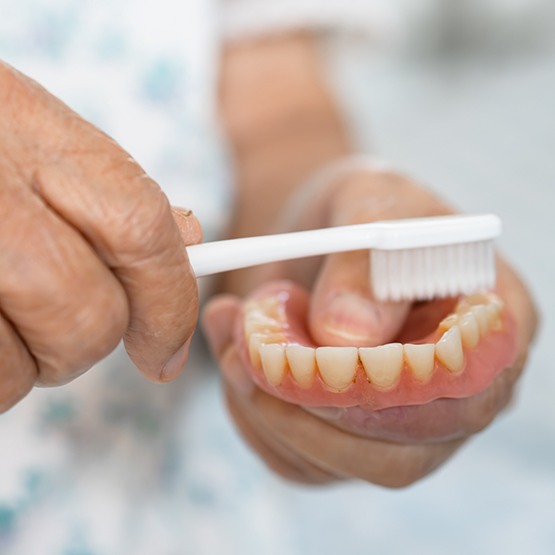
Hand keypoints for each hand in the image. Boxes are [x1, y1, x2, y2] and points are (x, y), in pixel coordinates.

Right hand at [0, 62, 200, 411]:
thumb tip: (188, 240)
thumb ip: (111, 191)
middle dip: (86, 344)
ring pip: (23, 368)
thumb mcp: (32, 134)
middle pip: (92, 317)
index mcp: (36, 133)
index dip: (170, 306)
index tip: (166, 352)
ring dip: (23, 364)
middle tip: (56, 331)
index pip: (143, 230)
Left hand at [202, 169, 537, 485]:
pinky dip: (250, 415)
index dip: (397, 392)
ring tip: (233, 331)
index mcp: (488, 330)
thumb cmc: (360, 211)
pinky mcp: (340, 434)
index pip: (471, 393)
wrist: (318, 236)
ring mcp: (394, 423)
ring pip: (336, 463)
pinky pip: (294, 458)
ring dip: (268, 408)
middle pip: (400, 455)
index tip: (323, 355)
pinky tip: (233, 353)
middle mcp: (448, 392)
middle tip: (250, 352)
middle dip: (312, 411)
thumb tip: (348, 335)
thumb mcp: (369, 202)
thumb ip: (365, 258)